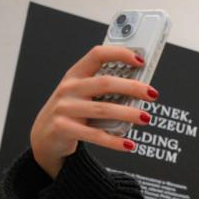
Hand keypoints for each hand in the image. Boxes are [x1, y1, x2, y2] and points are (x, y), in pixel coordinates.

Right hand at [30, 46, 157, 177]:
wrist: (46, 136)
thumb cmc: (72, 111)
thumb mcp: (83, 94)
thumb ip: (105, 89)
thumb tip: (141, 87)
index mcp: (75, 74)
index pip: (97, 55)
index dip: (119, 54)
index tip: (140, 61)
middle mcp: (69, 88)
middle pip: (105, 83)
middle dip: (132, 87)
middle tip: (152, 94)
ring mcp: (65, 108)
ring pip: (102, 109)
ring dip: (128, 114)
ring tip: (146, 118)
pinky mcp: (64, 128)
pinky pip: (94, 135)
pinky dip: (114, 141)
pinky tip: (129, 144)